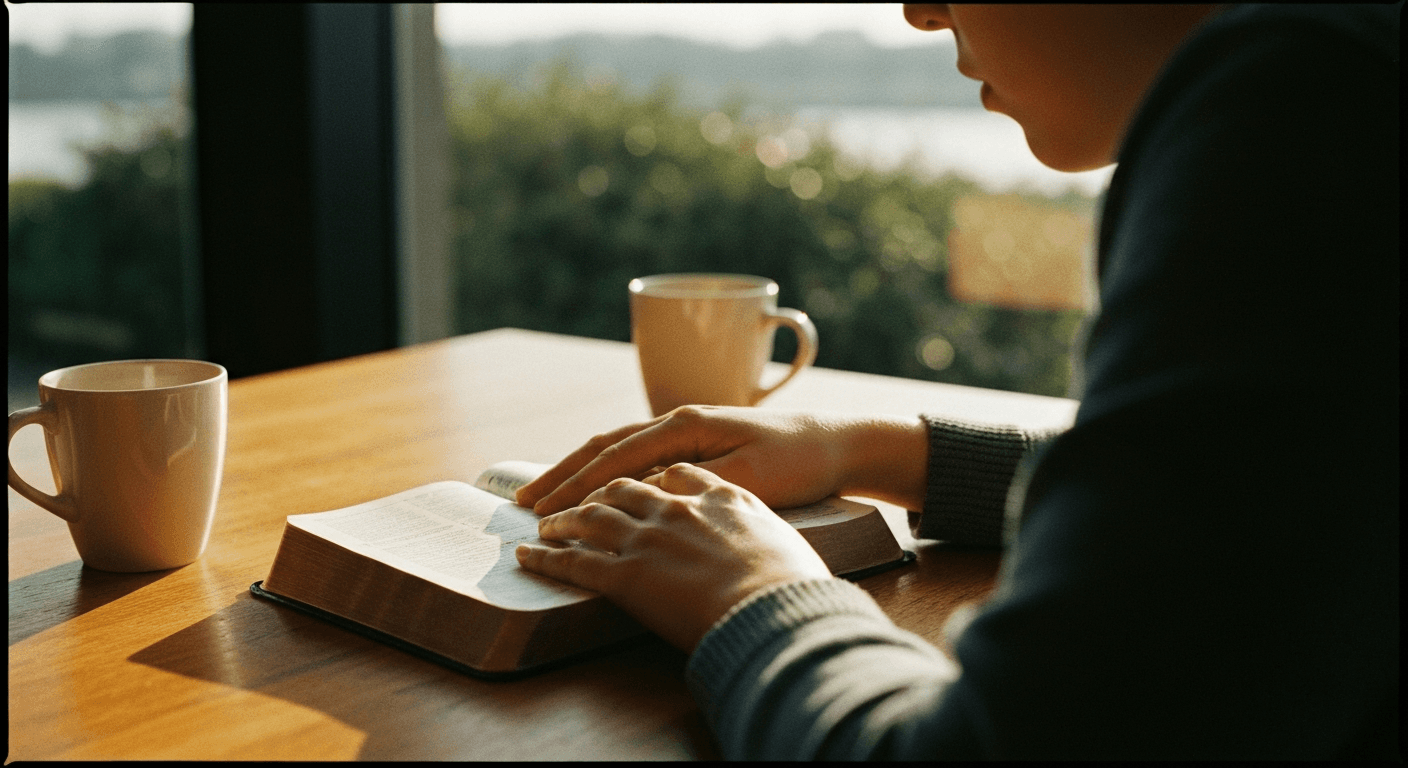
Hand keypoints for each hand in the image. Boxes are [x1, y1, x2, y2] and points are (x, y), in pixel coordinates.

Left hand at [514, 463, 832, 651]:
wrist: (781, 607)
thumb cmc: (794, 581)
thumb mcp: (781, 533)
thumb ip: (753, 526)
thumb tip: (748, 542)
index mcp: (716, 492)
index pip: (668, 470)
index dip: (643, 475)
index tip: (628, 480)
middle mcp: (676, 506)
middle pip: (620, 483)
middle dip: (587, 485)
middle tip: (566, 493)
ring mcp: (649, 537)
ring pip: (590, 516)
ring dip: (560, 516)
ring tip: (541, 519)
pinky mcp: (627, 575)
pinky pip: (573, 562)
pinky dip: (545, 557)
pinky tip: (527, 556)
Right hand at [516, 405, 928, 515]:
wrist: (840, 443)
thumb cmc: (800, 462)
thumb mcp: (749, 480)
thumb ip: (694, 487)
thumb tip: (644, 497)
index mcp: (686, 425)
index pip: (614, 454)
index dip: (572, 482)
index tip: (541, 508)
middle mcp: (680, 421)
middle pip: (605, 446)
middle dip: (562, 475)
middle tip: (524, 506)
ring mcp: (688, 430)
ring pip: (619, 450)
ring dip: (580, 472)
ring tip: (546, 498)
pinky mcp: (699, 444)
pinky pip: (640, 457)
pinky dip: (609, 473)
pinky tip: (596, 492)